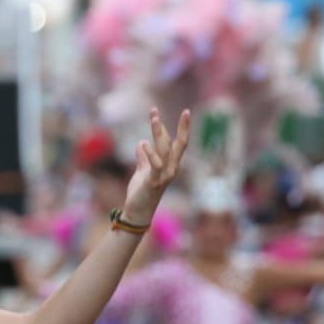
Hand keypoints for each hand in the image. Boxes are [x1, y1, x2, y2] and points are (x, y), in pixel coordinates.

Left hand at [121, 108, 191, 224]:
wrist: (137, 212)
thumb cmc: (141, 193)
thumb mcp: (141, 171)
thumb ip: (143, 158)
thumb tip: (141, 143)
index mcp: (170, 165)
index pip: (179, 143)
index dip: (183, 128)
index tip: (186, 112)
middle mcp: (171, 169)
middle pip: (177, 144)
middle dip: (177, 127)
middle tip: (172, 111)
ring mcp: (164, 176)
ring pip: (165, 150)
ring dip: (160, 133)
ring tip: (154, 117)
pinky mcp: (154, 182)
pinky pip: (155, 165)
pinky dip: (150, 153)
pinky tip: (143, 143)